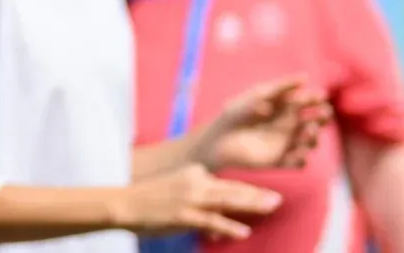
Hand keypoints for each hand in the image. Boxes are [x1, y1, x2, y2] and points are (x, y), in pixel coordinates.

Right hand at [123, 163, 281, 241]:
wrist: (125, 203)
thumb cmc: (150, 200)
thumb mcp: (177, 192)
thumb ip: (200, 203)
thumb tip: (219, 224)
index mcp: (194, 173)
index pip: (228, 184)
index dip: (249, 191)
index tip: (267, 194)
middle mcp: (195, 182)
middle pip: (233, 189)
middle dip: (258, 195)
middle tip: (278, 199)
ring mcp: (190, 198)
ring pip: (227, 200)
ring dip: (252, 204)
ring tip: (271, 208)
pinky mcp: (184, 215)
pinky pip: (212, 221)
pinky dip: (229, 226)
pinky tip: (244, 232)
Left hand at [201, 76, 331, 170]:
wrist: (217, 139)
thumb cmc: (235, 113)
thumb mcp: (257, 95)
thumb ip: (280, 87)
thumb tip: (305, 77)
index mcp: (284, 109)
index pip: (306, 103)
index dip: (315, 100)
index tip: (320, 96)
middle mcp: (289, 127)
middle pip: (312, 123)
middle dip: (320, 119)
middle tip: (322, 115)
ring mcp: (285, 144)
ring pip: (308, 143)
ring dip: (313, 139)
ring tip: (310, 131)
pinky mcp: (278, 161)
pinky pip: (295, 163)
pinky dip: (301, 160)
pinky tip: (301, 155)